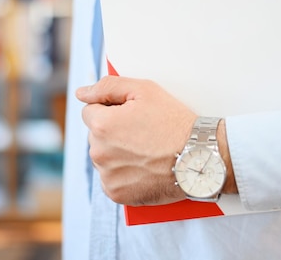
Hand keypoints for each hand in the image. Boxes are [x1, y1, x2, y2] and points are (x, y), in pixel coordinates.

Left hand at [76, 76, 195, 205]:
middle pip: (96, 136)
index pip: (90, 112)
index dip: (111, 110)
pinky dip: (123, 174)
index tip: (132, 116)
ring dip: (117, 153)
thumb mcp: (144, 90)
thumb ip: (108, 87)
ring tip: (146, 151)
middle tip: (142, 133)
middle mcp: (99, 152)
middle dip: (113, 132)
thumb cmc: (174, 123)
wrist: (199, 158)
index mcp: (102, 125)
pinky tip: (143, 167)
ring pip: (103, 157)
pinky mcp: (116, 194)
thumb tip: (81, 93)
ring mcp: (107, 176)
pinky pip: (111, 179)